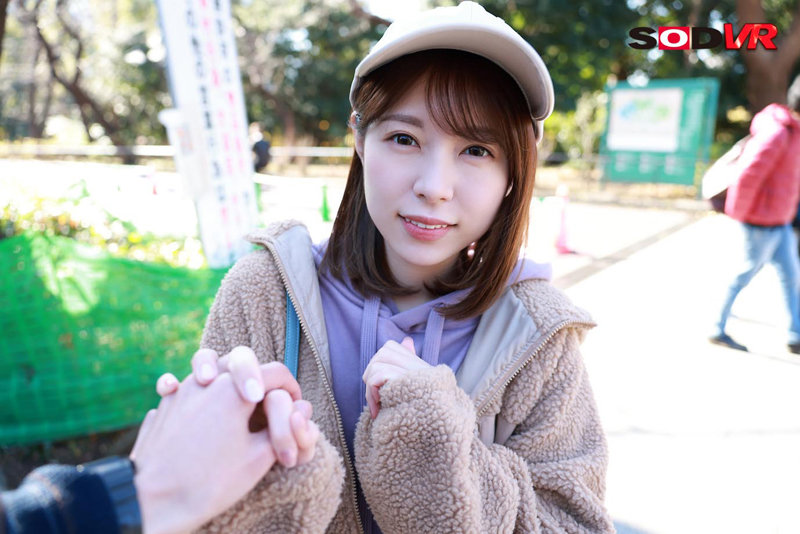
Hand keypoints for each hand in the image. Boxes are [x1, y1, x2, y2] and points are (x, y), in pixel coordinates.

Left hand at [155, 346, 318, 467]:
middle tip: (265, 394)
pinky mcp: (165, 405)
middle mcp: (207, 380)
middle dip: (259, 373)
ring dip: (229, 377)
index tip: (295, 404)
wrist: (153, 502)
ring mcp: (182, 389)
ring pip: (212, 364)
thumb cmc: (210, 482)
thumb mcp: (260, 457)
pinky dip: (201, 388)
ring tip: (238, 396)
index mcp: (234, 390)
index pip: (276, 373)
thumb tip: (293, 416)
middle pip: (242, 358)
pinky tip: (202, 400)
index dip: (292, 387)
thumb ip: (280, 428)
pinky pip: (186, 383)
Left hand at [362, 337, 428, 418]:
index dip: (380, 365)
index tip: (381, 389)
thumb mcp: (419, 388)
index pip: (390, 348)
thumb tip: (407, 341)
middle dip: (371, 376)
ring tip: (378, 407)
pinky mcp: (404, 379)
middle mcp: (416, 363)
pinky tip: (380, 409)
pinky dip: (372, 394)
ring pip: (375, 365)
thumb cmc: (427, 412)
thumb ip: (409, 366)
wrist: (440, 427)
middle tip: (376, 401)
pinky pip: (377, 377)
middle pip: (381, 354)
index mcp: (418, 364)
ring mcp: (412, 370)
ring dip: (370, 390)